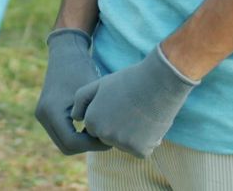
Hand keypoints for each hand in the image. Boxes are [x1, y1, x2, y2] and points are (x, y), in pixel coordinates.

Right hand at [34, 29, 110, 154]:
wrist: (66, 53)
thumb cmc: (82, 69)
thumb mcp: (92, 94)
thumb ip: (95, 118)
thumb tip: (102, 140)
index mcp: (52, 110)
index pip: (72, 143)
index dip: (93, 145)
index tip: (108, 138)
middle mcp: (42, 115)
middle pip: (66, 147)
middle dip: (87, 146)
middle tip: (104, 137)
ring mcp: (41, 115)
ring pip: (63, 143)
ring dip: (81, 142)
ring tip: (98, 131)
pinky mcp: (45, 114)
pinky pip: (61, 135)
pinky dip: (75, 136)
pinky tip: (89, 126)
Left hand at [71, 44, 197, 157]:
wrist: (157, 83)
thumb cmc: (128, 81)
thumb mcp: (99, 85)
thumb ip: (81, 100)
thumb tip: (75, 118)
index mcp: (92, 120)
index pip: (94, 126)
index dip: (106, 113)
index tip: (116, 102)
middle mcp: (104, 135)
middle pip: (108, 137)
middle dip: (116, 126)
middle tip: (129, 109)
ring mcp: (122, 144)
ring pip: (124, 144)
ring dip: (131, 135)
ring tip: (140, 114)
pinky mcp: (139, 150)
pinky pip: (140, 150)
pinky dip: (145, 141)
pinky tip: (149, 124)